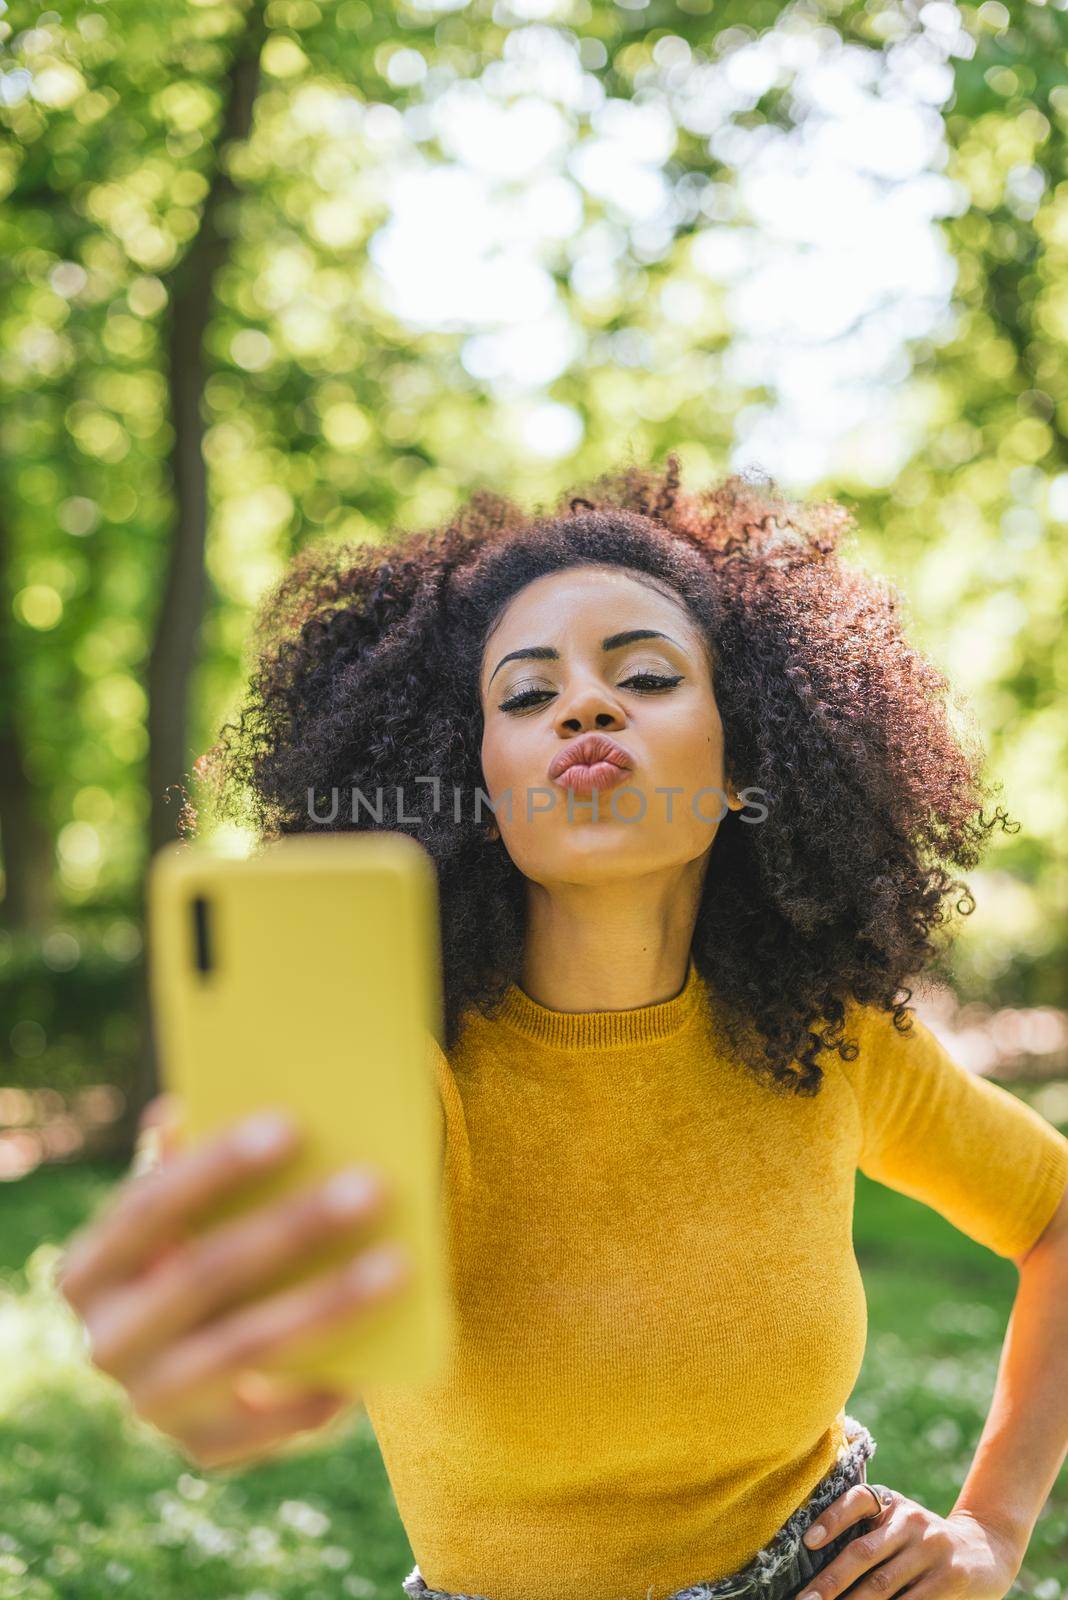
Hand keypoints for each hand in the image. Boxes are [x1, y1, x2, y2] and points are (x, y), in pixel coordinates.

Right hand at [57, 1093, 408, 1471]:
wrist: (186, 1358)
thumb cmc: (196, 1249)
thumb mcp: (182, 1210)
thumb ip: (183, 1163)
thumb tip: (177, 1113)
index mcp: (88, 1269)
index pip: (148, 1206)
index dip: (217, 1165)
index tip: (292, 1124)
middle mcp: (105, 1341)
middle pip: (204, 1274)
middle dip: (292, 1227)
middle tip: (371, 1185)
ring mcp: (150, 1403)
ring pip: (245, 1350)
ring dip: (326, 1304)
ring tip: (397, 1263)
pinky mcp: (201, 1448)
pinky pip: (270, 1424)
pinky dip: (321, 1391)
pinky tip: (374, 1360)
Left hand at [796, 1483, 1022, 1599]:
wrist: (984, 1551)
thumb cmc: (921, 1543)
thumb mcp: (899, 1525)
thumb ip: (868, 1536)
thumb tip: (820, 1572)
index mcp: (892, 1503)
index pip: (857, 1500)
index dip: (831, 1519)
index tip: (808, 1542)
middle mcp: (911, 1521)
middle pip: (863, 1553)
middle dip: (830, 1582)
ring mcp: (931, 1549)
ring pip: (883, 1586)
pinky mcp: (949, 1579)